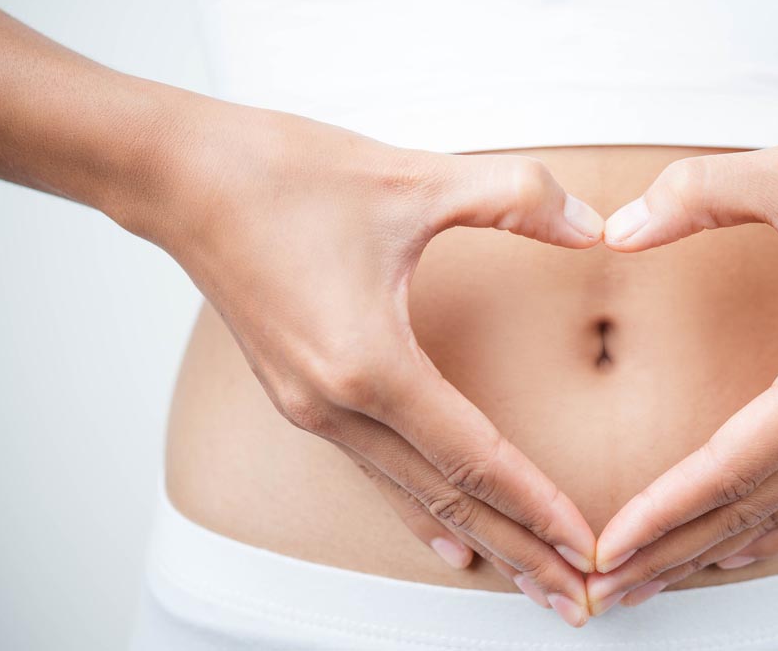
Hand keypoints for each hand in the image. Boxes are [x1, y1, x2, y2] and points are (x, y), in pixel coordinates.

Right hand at [150, 103, 604, 625]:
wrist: (180, 176)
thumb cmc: (283, 176)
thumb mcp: (416, 176)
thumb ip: (517, 200)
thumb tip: (596, 226)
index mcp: (368, 364)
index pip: (474, 458)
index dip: (538, 506)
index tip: (589, 548)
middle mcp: (336, 406)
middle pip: (448, 499)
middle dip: (519, 553)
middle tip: (578, 601)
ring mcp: (313, 409)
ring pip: (413, 496)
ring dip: (479, 539)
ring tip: (529, 583)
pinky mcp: (302, 397)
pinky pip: (376, 473)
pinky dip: (421, 512)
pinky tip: (449, 542)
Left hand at [586, 133, 777, 612]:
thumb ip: (696, 195)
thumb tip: (614, 231)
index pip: (732, 468)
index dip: (663, 511)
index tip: (606, 548)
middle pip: (754, 511)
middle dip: (674, 553)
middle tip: (607, 589)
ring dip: (715, 550)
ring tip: (653, 580)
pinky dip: (773, 529)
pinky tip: (734, 546)